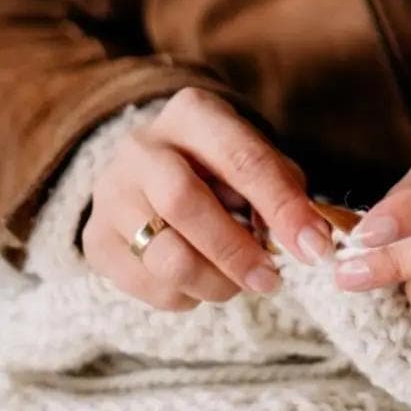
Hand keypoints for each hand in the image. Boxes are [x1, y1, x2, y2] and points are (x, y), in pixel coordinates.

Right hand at [82, 87, 336, 311]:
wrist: (149, 169)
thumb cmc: (218, 166)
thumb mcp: (254, 157)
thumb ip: (284, 189)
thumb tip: (311, 238)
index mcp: (191, 114)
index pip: (240, 158)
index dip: (282, 206)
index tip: (314, 247)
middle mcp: (141, 147)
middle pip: (184, 203)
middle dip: (236, 251)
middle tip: (271, 280)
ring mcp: (110, 193)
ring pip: (163, 255)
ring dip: (214, 282)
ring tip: (239, 284)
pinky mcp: (96, 239)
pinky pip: (146, 285)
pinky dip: (185, 296)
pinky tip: (200, 281)